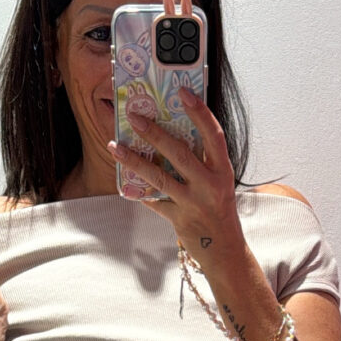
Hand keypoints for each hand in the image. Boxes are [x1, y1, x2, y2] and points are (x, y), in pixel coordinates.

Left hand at [108, 0, 243, 261]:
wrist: (225, 250)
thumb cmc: (218, 209)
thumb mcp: (218, 182)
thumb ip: (201, 161)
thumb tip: (171, 133)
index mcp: (223, 170)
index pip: (213, 135)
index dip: (199, 111)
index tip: (184, 91)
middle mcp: (210, 184)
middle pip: (179, 152)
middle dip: (154, 132)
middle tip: (134, 115)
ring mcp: (194, 203)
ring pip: (159, 177)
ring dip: (134, 160)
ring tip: (115, 145)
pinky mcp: (180, 220)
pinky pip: (154, 202)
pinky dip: (139, 193)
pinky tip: (124, 184)